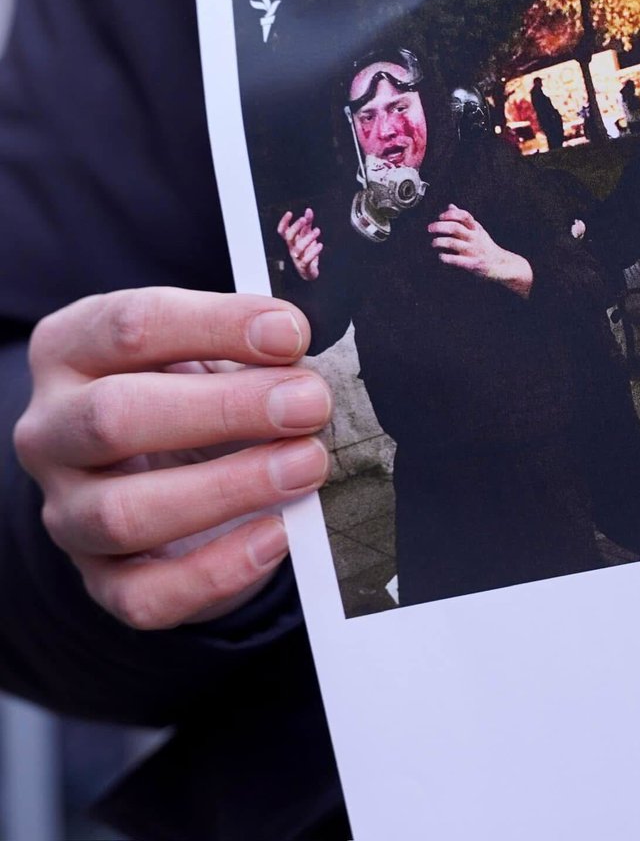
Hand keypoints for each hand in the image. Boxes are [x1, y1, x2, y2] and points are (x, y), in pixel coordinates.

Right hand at [13, 288, 331, 629]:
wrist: (171, 472)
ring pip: (124, 513)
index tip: (290, 335)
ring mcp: (67, 511)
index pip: (131, 326)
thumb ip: (248, 345)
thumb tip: (303, 349)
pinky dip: (217, 570)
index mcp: (71, 350)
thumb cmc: (194, 392)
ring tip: (306, 465)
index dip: (216, 327)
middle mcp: (51, 430)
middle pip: (114, 417)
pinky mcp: (101, 580)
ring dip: (229, 488)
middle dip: (225, 409)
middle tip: (308, 403)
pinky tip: (276, 536)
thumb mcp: (209, 351)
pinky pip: (146, 594)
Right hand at [278, 208, 321, 280]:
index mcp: (291, 241)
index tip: (289, 213)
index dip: (284, 222)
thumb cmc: (306, 251)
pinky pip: (307, 259)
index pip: (282, 231)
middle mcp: (292, 248)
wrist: (308, 271)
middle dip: (296, 227)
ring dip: (308, 238)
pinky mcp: (304, 266)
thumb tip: (308, 210)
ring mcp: (297, 257)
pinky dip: (313, 252)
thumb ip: (308, 223)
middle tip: (304, 219)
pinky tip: (320, 245)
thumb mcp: (307, 236)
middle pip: (289, 237)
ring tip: (317, 230)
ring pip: (299, 248)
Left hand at [428, 204, 532, 298]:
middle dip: (440, 226)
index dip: (451, 214)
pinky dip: (446, 258)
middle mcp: (474, 237)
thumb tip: (451, 206)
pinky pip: (457, 260)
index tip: (440, 216)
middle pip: (455, 228)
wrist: (500, 263)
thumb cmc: (485, 246)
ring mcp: (473, 250)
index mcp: (475, 228)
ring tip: (434, 243)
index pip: (464, 216)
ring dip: (440, 242)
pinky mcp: (471, 263)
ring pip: (453, 242)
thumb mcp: (477, 229)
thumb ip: (463, 219)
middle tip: (430, 228)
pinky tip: (441, 256)